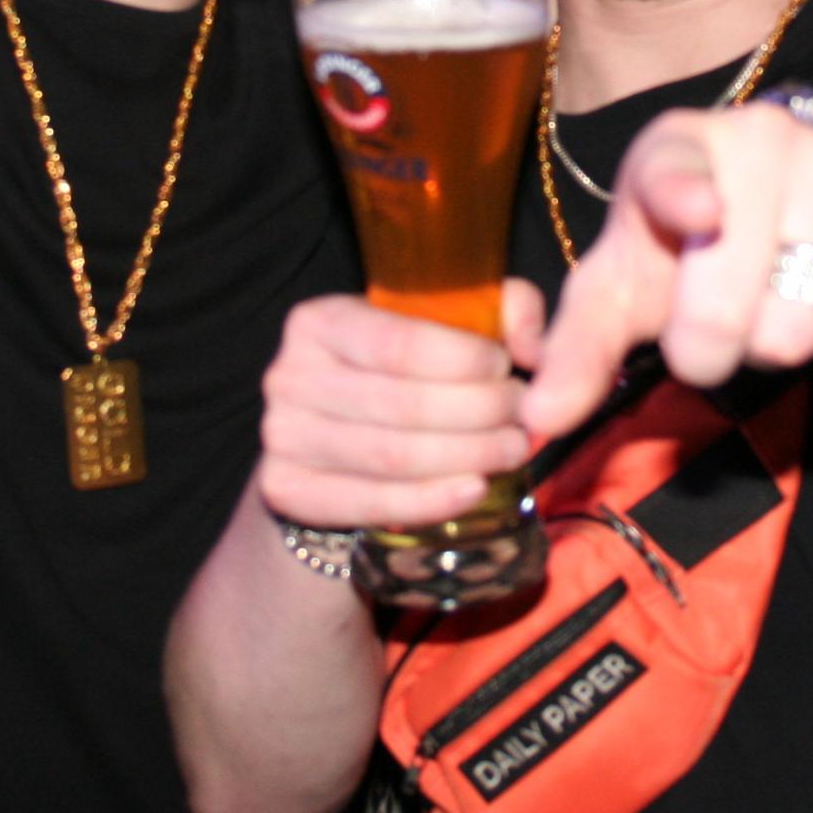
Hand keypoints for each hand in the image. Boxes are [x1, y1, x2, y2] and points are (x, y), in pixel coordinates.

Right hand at [256, 288, 543, 531]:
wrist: (340, 438)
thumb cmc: (403, 373)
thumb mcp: (445, 324)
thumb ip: (501, 310)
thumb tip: (531, 344)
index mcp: (320, 320)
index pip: (396, 342)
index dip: (462, 360)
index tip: (508, 370)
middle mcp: (289, 374)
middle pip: (399, 404)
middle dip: (477, 413)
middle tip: (521, 420)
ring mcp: (282, 436)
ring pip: (390, 456)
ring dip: (465, 457)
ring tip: (512, 451)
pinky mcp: (286, 489)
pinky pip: (370, 502)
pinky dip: (430, 500)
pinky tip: (474, 489)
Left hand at [521, 103, 812, 440]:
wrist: (799, 193)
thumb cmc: (689, 244)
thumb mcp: (625, 283)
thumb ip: (578, 348)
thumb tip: (539, 414)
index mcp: (670, 150)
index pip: (673, 174)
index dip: (684, 195)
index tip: (700, 212)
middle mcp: (754, 136)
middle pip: (727, 298)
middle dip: (711, 346)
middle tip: (713, 325)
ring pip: (797, 318)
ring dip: (777, 343)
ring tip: (769, 306)